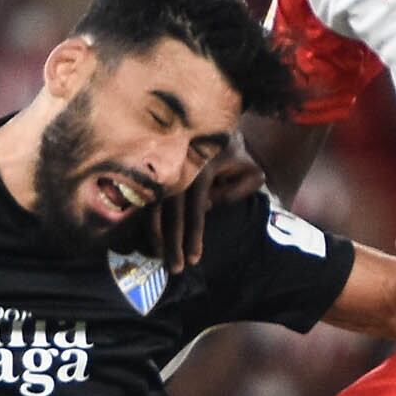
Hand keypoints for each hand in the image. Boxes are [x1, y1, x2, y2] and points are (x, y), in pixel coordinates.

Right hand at [148, 150, 269, 270]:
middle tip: (174, 269)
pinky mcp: (156, 168)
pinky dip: (146, 217)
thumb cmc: (237, 156)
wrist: (216, 126)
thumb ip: (235, 192)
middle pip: (172, 211)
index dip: (193, 235)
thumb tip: (207, 206)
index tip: (193, 259)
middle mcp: (180, 168)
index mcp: (202, 168)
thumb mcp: (250, 173)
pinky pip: (146, 197)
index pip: (196, 209)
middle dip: (172, 242)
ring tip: (157, 256)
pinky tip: (147, 236)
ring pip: (154, 204)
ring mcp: (165, 167)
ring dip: (154, 233)